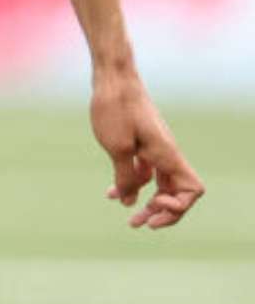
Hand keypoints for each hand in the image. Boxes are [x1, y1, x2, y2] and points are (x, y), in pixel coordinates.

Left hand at [91, 72, 204, 228]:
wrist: (112, 79)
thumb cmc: (115, 109)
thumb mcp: (117, 147)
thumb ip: (126, 176)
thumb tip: (129, 202)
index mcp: (167, 155)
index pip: (191, 191)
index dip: (176, 207)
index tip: (150, 205)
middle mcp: (166, 153)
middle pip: (177, 192)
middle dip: (161, 211)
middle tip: (138, 224)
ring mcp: (155, 148)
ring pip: (160, 183)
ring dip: (147, 201)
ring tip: (130, 217)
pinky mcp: (141, 142)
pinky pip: (145, 171)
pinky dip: (133, 183)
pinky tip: (112, 193)